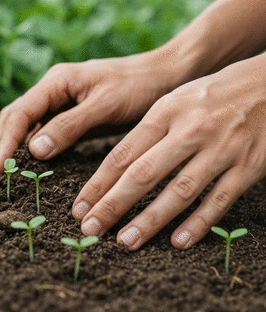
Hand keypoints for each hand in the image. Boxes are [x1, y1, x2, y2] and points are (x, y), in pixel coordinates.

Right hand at [0, 50, 179, 178]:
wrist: (162, 77)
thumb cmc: (137, 86)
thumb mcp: (105, 105)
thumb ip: (70, 125)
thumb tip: (33, 150)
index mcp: (57, 81)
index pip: (20, 113)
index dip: (5, 142)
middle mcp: (53, 90)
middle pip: (16, 117)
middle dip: (1, 146)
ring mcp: (62, 102)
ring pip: (27, 125)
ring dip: (12, 148)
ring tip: (1, 174)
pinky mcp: (73, 115)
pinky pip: (45, 131)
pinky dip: (33, 148)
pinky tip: (29, 165)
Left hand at [72, 54, 265, 249]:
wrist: (264, 86)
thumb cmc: (208, 96)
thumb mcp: (172, 101)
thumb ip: (147, 130)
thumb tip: (116, 165)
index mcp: (165, 112)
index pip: (123, 153)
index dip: (99, 182)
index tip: (80, 206)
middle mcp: (189, 131)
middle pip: (144, 173)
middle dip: (114, 204)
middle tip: (91, 228)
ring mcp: (220, 149)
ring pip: (180, 191)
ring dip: (151, 220)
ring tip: (126, 241)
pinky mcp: (248, 166)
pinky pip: (219, 199)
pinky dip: (198, 223)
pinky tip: (177, 241)